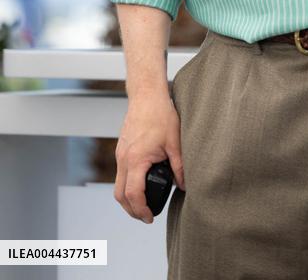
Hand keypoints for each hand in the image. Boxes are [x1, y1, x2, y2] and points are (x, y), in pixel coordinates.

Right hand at [114, 93, 185, 223]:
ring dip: (128, 199)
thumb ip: (180, 166)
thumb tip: (184, 186)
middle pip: (120, 195)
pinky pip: (120, 174)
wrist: (146, 95)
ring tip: (143, 205)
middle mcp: (123, 159)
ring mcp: (120, 154)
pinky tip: (140, 184)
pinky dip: (127, 185)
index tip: (150, 217)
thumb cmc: (160, 114)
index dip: (141, 210)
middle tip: (146, 216)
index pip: (133, 195)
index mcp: (136, 159)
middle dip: (131, 210)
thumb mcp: (175, 142)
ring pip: (118, 185)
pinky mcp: (121, 149)